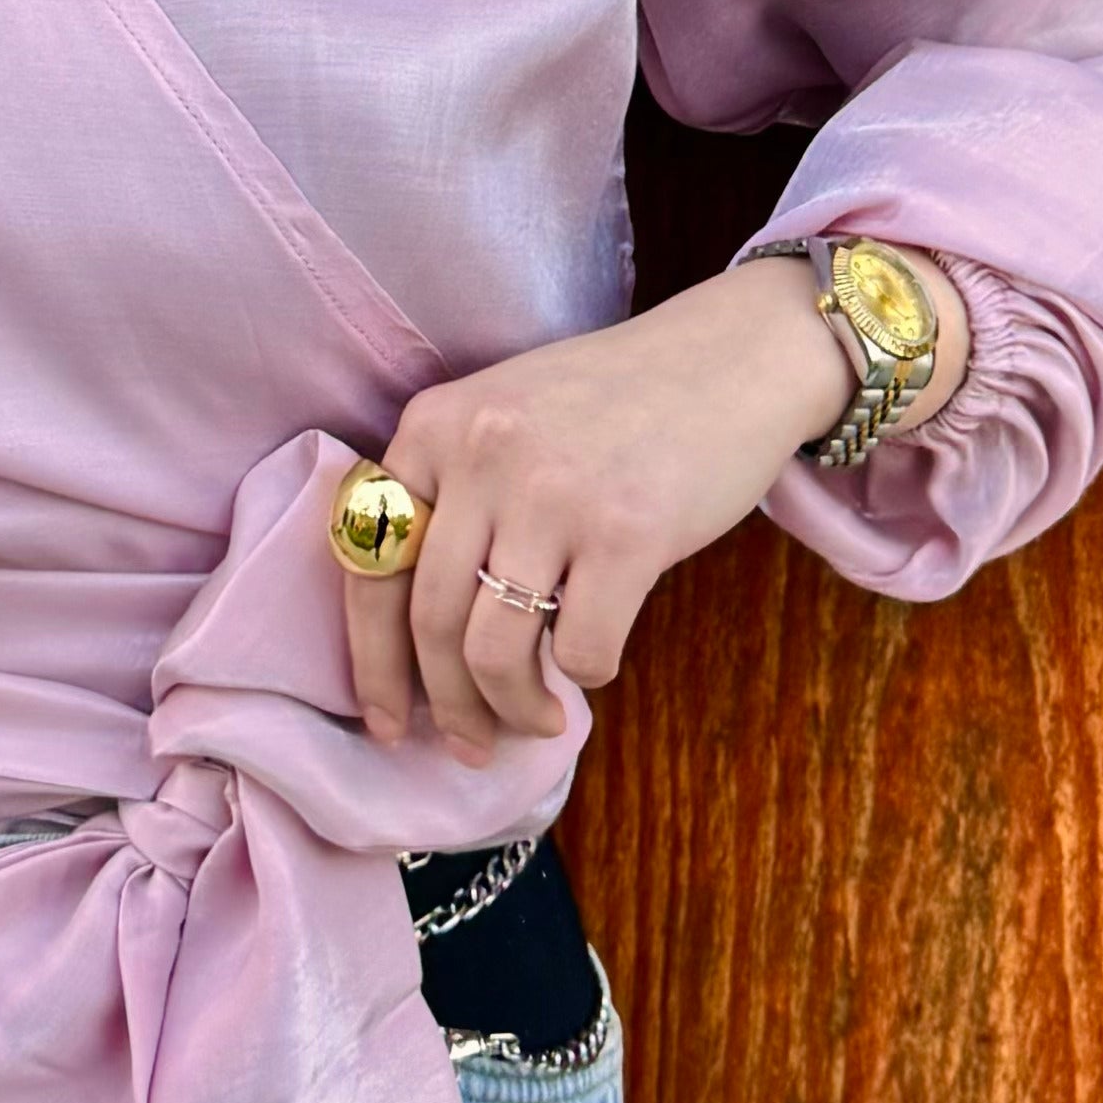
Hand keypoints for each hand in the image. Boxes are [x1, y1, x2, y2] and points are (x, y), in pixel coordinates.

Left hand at [343, 251, 965, 762]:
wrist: (732, 357)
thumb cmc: (614, 399)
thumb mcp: (503, 417)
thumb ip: (453, 497)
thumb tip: (420, 641)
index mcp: (432, 425)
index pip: (370, 566)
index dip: (372, 662)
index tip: (387, 723)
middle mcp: (480, 454)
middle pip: (429, 621)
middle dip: (447, 704)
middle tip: (472, 745)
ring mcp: (552, 493)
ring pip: (494, 650)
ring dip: (512, 709)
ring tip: (539, 720)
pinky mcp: (627, 532)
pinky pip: (579, 648)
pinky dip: (585, 674)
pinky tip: (597, 659)